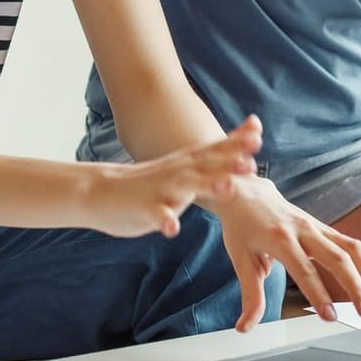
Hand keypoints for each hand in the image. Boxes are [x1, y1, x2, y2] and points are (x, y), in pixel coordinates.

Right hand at [84, 118, 261, 238]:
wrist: (102, 191)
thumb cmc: (150, 183)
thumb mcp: (184, 169)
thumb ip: (211, 163)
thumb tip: (244, 155)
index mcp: (189, 163)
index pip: (216, 148)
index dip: (237, 141)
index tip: (258, 132)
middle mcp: (179, 172)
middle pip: (208, 165)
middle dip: (230, 162)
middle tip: (251, 162)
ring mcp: (162, 189)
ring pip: (187, 186)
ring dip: (207, 185)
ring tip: (227, 188)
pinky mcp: (145, 208)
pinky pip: (156, 215)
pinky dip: (164, 220)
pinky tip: (172, 228)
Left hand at [211, 165, 360, 331]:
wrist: (246, 193)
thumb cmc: (242, 226)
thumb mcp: (239, 260)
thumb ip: (250, 295)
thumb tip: (245, 327)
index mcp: (280, 238)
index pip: (304, 270)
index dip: (318, 295)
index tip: (329, 316)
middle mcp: (303, 230)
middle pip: (337, 257)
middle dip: (356, 286)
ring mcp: (318, 227)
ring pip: (353, 247)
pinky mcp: (326, 229)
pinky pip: (355, 244)